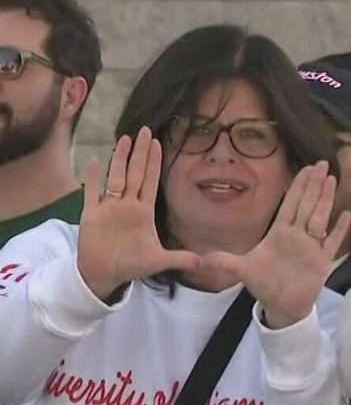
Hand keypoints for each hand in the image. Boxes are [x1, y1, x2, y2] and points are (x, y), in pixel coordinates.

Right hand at [77, 127, 200, 298]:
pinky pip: (92, 192)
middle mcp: (127, 205)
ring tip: (125, 139)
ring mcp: (109, 207)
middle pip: (136, 173)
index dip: (155, 163)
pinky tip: (94, 159)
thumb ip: (180, 259)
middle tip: (146, 130)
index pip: (151, 182)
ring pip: (116, 177)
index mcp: (143, 212)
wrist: (104, 274)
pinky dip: (93, 177)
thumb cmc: (131, 265)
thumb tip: (203, 263)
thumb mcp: (158, 261)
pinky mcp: (92, 214)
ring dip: (120, 159)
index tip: (159, 143)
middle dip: (141, 153)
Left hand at [199, 162, 350, 328]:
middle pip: (307, 205)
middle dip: (314, 185)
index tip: (306, 168)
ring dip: (326, 200)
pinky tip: (346, 215)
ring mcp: (311, 247)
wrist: (281, 305)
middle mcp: (297, 236)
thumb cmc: (264, 284)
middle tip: (322, 164)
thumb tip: (200, 260)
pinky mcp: (321, 261)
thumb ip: (225, 262)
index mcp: (279, 233)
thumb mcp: (243, 271)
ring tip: (333, 180)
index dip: (298, 186)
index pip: (290, 204)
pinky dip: (339, 229)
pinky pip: (332, 242)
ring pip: (320, 217)